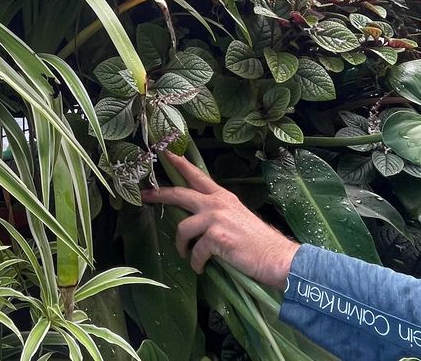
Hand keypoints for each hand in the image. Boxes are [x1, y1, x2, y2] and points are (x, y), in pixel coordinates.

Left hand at [141, 152, 299, 288]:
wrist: (276, 258)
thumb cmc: (257, 243)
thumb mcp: (237, 218)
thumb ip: (217, 214)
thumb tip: (195, 221)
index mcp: (223, 197)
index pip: (197, 175)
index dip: (179, 163)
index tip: (165, 152)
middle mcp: (218, 203)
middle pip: (180, 193)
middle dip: (159, 194)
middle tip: (144, 195)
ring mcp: (216, 219)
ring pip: (183, 228)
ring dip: (181, 246)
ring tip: (186, 255)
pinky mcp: (216, 237)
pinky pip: (195, 252)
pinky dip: (196, 262)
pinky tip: (201, 268)